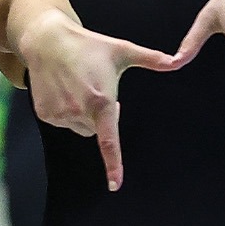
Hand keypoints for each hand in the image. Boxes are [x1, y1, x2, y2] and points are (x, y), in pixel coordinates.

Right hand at [19, 11, 181, 190]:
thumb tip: (179, 59)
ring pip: (79, 127)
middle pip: (96, 130)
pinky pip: (62, 122)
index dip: (113, 165)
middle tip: (96, 90)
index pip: (109, 141)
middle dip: (99, 116)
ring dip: (81, 114)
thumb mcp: (122, 50)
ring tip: (76, 86)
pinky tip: (62, 89)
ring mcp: (59, 114)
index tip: (115, 184)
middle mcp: (78, 111)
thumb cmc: (88, 45)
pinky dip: (65, 111)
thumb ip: (153, 59)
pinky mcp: (45, 113)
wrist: (46, 40)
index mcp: (101, 101)